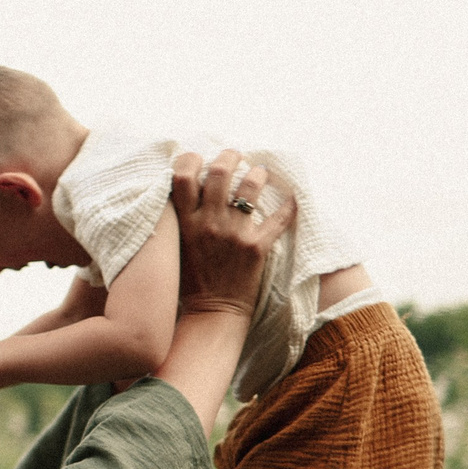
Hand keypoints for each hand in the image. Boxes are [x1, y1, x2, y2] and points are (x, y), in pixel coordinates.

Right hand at [169, 150, 294, 314]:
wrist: (213, 312)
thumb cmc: (191, 280)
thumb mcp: (175, 246)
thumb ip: (180, 219)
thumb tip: (184, 188)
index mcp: (185, 223)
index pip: (182, 176)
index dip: (190, 159)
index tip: (198, 158)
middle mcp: (209, 223)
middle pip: (219, 172)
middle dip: (230, 156)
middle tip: (236, 156)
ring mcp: (234, 234)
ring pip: (250, 186)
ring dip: (257, 173)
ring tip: (259, 173)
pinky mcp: (257, 246)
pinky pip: (279, 217)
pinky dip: (289, 206)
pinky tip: (292, 198)